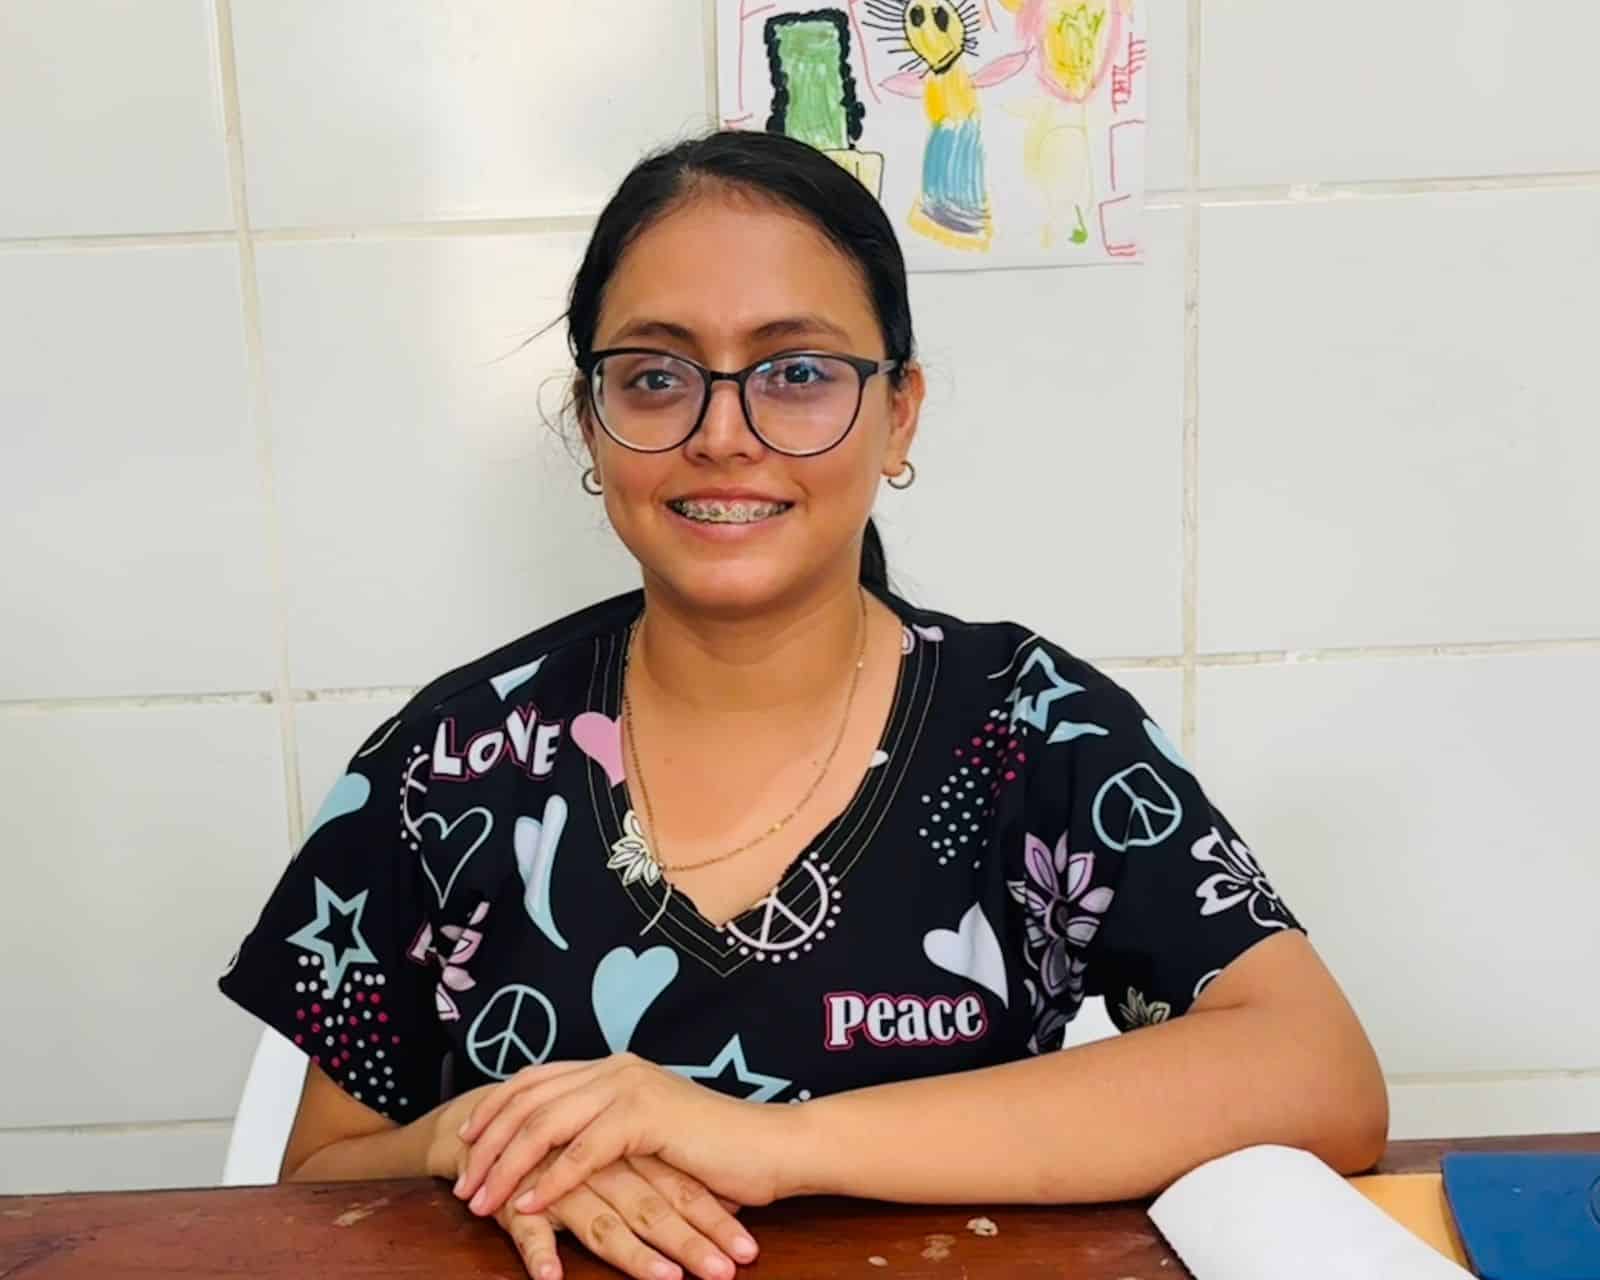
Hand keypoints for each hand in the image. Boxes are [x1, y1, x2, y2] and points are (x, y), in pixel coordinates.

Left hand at [431, 1083, 757, 1279]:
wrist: (770, 1147)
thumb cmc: (712, 1152)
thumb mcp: (645, 1136)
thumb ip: (603, 1133)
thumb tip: (551, 1157)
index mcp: (612, 1068)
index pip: (534, 1080)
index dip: (494, 1109)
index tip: (463, 1144)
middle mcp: (615, 1068)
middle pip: (529, 1100)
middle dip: (488, 1144)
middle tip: (461, 1183)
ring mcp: (630, 1088)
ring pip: (547, 1125)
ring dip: (508, 1166)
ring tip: (483, 1202)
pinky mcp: (646, 1117)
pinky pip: (582, 1152)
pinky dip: (551, 1181)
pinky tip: (529, 1206)